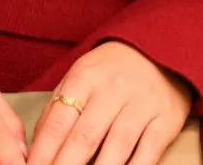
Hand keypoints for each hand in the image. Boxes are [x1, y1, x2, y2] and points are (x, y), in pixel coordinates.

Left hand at [26, 41, 190, 164]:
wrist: (161, 48)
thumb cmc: (111, 70)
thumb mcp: (79, 76)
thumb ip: (56, 110)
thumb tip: (36, 149)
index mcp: (85, 78)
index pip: (58, 123)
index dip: (43, 154)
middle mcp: (113, 90)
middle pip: (84, 137)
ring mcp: (142, 104)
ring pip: (117, 147)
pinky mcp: (167, 118)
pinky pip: (149, 150)